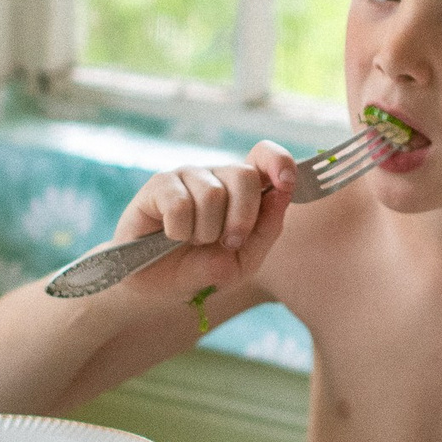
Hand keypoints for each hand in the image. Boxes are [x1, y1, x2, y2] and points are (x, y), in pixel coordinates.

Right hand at [108, 143, 297, 299]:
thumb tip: (281, 195)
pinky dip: (180, 230)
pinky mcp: (158, 185)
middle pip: (244, 175)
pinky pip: (180, 203)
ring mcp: (187, 176)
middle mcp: (217, 176)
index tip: (285, 184)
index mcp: (242, 190)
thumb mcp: (243, 261)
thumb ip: (266, 230)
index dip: (279, 162)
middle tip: (229, 242)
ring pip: (212, 193)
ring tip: (194, 242)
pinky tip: (171, 236)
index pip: (264, 155)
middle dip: (242, 218)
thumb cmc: (202, 269)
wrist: (155, 286)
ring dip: (206, 231)